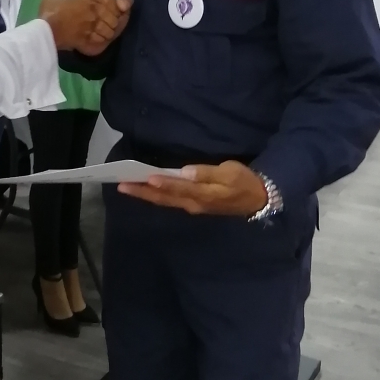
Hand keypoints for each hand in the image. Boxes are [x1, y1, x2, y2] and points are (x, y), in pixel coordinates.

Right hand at [40, 0, 132, 54]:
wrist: (46, 31)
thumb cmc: (49, 12)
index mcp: (88, 0)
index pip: (110, 0)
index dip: (119, 3)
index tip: (122, 5)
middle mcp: (95, 14)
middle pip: (115, 17)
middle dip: (116, 20)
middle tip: (111, 21)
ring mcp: (94, 30)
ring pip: (111, 32)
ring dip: (110, 32)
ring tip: (104, 32)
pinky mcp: (91, 44)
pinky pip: (104, 43)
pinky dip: (103, 42)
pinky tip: (100, 40)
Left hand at [118, 162, 267, 216]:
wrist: (258, 200)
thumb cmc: (244, 182)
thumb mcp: (230, 172)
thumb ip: (207, 173)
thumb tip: (186, 172)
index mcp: (203, 195)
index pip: (178, 188)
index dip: (161, 184)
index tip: (145, 178)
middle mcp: (193, 204)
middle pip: (164, 198)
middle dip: (142, 192)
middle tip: (121, 185)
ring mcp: (193, 207)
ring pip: (165, 201)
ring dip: (146, 195)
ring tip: (128, 187)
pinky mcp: (194, 205)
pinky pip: (170, 201)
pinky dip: (156, 196)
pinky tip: (147, 190)